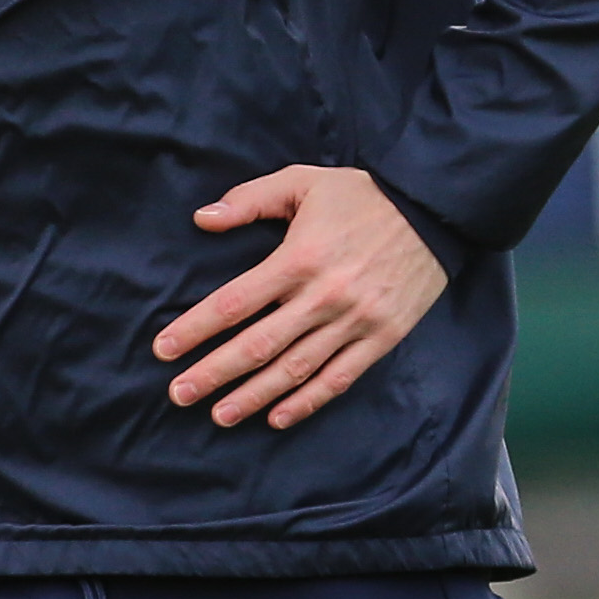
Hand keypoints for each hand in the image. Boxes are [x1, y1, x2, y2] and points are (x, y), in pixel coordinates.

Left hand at [154, 165, 447, 427]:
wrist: (435, 209)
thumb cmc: (363, 195)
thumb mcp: (303, 181)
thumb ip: (250, 200)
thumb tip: (202, 219)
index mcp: (298, 258)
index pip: (235, 302)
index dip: (196, 328)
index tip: (163, 349)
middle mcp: (323, 296)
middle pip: (257, 345)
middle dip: (213, 373)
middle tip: (178, 394)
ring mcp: (354, 321)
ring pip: (294, 370)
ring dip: (252, 397)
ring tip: (219, 415)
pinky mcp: (381, 337)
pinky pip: (338, 378)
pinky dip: (306, 402)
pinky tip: (276, 417)